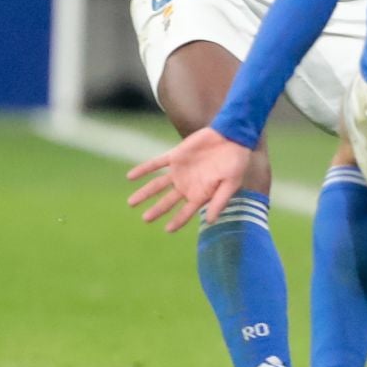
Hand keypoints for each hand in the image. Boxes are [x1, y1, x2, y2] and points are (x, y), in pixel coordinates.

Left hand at [126, 128, 251, 232]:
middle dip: (156, 210)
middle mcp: (188, 184)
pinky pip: (156, 164)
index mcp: (201, 193)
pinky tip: (130, 176)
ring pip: (158, 184)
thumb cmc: (236, 162)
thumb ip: (219, 201)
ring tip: (131, 203)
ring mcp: (180, 170)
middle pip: (168, 201)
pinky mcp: (176, 155)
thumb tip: (210, 221)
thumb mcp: (231, 183)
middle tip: (145, 219)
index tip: (167, 230)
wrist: (232, 137)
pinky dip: (144, 169)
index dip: (177, 221)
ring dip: (145, 193)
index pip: (186, 211)